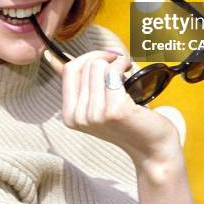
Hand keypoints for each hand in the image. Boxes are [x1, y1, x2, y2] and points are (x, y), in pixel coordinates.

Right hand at [43, 49, 182, 167]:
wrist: (152, 148)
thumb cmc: (128, 122)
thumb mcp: (96, 103)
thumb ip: (78, 83)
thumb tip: (52, 58)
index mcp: (70, 115)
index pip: (69, 69)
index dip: (89, 56)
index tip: (107, 56)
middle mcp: (78, 117)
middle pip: (85, 65)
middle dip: (105, 57)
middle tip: (120, 65)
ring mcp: (95, 115)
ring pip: (98, 66)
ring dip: (115, 62)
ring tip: (126, 72)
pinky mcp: (113, 111)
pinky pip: (112, 72)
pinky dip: (123, 65)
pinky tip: (130, 71)